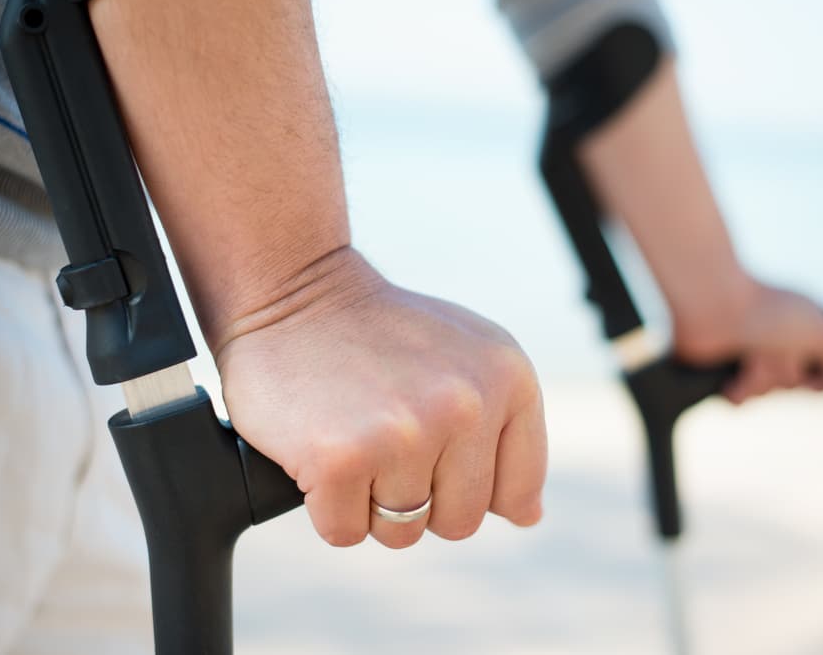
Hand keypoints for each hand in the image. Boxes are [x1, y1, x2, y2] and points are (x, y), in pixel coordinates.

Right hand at [215, 249, 547, 548]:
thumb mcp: (468, 357)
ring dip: (370, 501)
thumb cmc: (379, 332)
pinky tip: (321, 451)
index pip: (516, 490)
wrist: (294, 289)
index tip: (433, 444)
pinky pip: (345, 532)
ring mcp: (403, 433)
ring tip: (354, 439)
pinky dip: (326, 506)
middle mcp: (465, 405)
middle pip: (460, 522)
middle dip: (419, 498)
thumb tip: (528, 517)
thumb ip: (508, 431)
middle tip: (385, 441)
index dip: (467, 483)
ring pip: (402, 532)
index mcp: (508, 378)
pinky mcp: (341, 459)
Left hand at [674, 282, 822, 404]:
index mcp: (808, 323)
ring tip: (746, 353)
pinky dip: (739, 389)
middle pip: (798, 384)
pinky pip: (742, 400)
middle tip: (771, 344)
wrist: (708, 304)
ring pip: (769, 392)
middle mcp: (781, 339)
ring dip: (761, 376)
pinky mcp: (725, 368)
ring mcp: (751, 353)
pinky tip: (730, 374)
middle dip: (787, 371)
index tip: (809, 353)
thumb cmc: (766, 312)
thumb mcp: (821, 333)